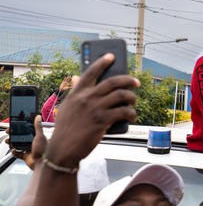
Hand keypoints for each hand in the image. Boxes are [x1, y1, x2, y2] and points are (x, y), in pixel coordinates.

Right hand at [5, 116, 46, 169]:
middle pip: (22, 137)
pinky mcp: (27, 157)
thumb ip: (38, 127)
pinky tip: (14, 150)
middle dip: (14, 135)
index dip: (21, 128)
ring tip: (8, 141)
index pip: (27, 130)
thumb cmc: (43, 150)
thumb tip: (38, 116)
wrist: (43, 163)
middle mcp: (33, 143)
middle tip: (8, 132)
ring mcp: (30, 150)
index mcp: (37, 137)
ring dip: (12, 143)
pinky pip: (18, 154)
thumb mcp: (39, 136)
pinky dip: (15, 152)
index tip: (14, 125)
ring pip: (19, 145)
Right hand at [45, 54, 138, 168]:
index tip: (111, 56)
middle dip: (128, 80)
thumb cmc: (66, 129)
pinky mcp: (103, 120)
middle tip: (136, 82)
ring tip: (134, 102)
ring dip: (132, 98)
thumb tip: (76, 77)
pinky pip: (124, 112)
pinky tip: (132, 116)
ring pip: (122, 95)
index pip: (91, 72)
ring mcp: (95, 108)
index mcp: (77, 93)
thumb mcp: (66, 107)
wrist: (63, 149)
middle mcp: (87, 97)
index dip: (102, 62)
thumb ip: (74, 92)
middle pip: (113, 82)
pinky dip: (131, 113)